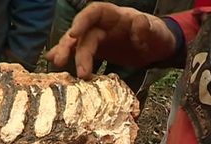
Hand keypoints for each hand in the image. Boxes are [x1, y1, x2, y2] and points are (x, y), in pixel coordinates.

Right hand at [46, 2, 176, 78]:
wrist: (157, 48)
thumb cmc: (157, 37)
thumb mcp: (157, 33)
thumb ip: (147, 28)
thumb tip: (138, 23)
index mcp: (116, 16)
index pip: (95, 12)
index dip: (82, 21)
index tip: (73, 34)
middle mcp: (103, 25)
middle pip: (82, 32)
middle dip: (71, 46)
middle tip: (62, 62)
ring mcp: (97, 38)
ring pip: (77, 43)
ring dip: (66, 52)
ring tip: (57, 64)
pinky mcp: (96, 50)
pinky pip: (79, 51)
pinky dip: (67, 55)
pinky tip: (53, 60)